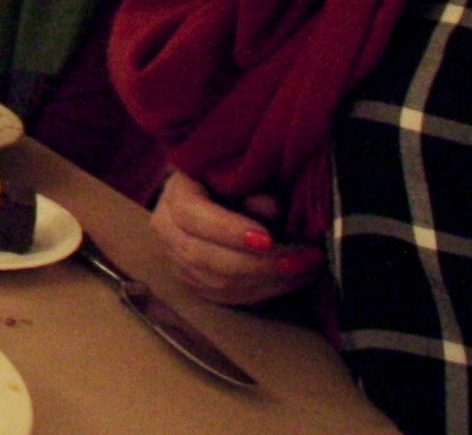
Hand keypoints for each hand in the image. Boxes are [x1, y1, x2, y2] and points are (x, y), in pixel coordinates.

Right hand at [150, 171, 318, 306]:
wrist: (213, 193)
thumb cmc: (231, 179)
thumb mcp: (240, 173)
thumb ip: (252, 188)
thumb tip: (272, 208)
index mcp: (174, 194)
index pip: (191, 216)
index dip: (228, 230)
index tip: (268, 239)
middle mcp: (166, 230)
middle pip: (203, 256)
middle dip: (258, 263)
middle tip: (302, 259)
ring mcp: (176, 260)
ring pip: (217, 282)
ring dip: (267, 280)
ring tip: (305, 269)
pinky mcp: (193, 282)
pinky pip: (226, 297)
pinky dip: (263, 291)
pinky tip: (291, 280)